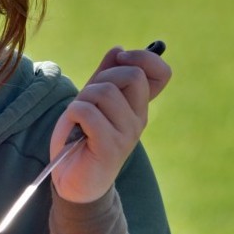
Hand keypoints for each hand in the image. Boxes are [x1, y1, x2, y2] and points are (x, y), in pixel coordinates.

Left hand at [49, 45, 170, 202]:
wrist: (73, 183)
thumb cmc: (81, 141)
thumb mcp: (91, 102)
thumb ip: (105, 76)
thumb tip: (118, 50)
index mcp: (138, 107)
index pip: (162, 73)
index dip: (143, 57)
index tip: (121, 60)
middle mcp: (138, 119)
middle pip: (132, 75)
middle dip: (102, 78)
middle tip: (87, 99)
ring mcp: (127, 134)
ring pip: (105, 91)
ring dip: (81, 100)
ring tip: (76, 120)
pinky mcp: (111, 147)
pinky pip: (87, 112)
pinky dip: (71, 116)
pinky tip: (71, 130)